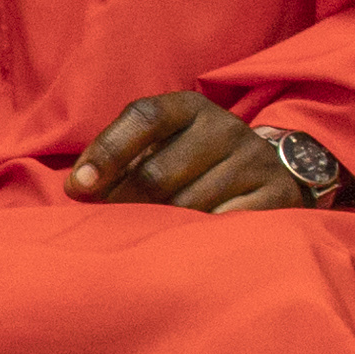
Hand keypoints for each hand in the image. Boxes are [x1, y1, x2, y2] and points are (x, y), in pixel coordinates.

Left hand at [69, 90, 333, 214]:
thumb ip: (122, 157)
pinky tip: (188, 245)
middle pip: (157, 172)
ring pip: (186, 207)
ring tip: (151, 238)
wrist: (272, 173)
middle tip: (111, 226)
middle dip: (125, 203)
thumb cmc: (195, 163)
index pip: (144, 116)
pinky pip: (222, 227)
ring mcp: (254, 162)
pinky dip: (198, 239)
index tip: (78, 188)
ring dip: (160, 227)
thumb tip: (78, 187)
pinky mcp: (276, 196)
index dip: (107, 151)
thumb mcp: (164, 144)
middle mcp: (225, 128)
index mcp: (191, 107)